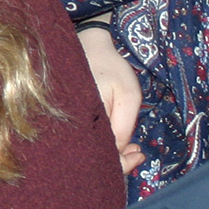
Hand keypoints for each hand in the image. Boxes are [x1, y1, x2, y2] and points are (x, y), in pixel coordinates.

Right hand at [77, 25, 144, 175]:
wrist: (88, 46)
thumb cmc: (111, 68)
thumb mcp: (129, 96)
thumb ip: (124, 128)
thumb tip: (119, 152)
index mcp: (85, 120)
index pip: (101, 155)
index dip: (122, 163)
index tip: (139, 156)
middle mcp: (72, 125)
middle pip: (92, 157)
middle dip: (118, 161)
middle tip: (137, 154)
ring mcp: (69, 122)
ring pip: (89, 149)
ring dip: (112, 153)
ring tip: (132, 148)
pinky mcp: (70, 119)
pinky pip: (86, 138)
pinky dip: (102, 143)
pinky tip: (116, 140)